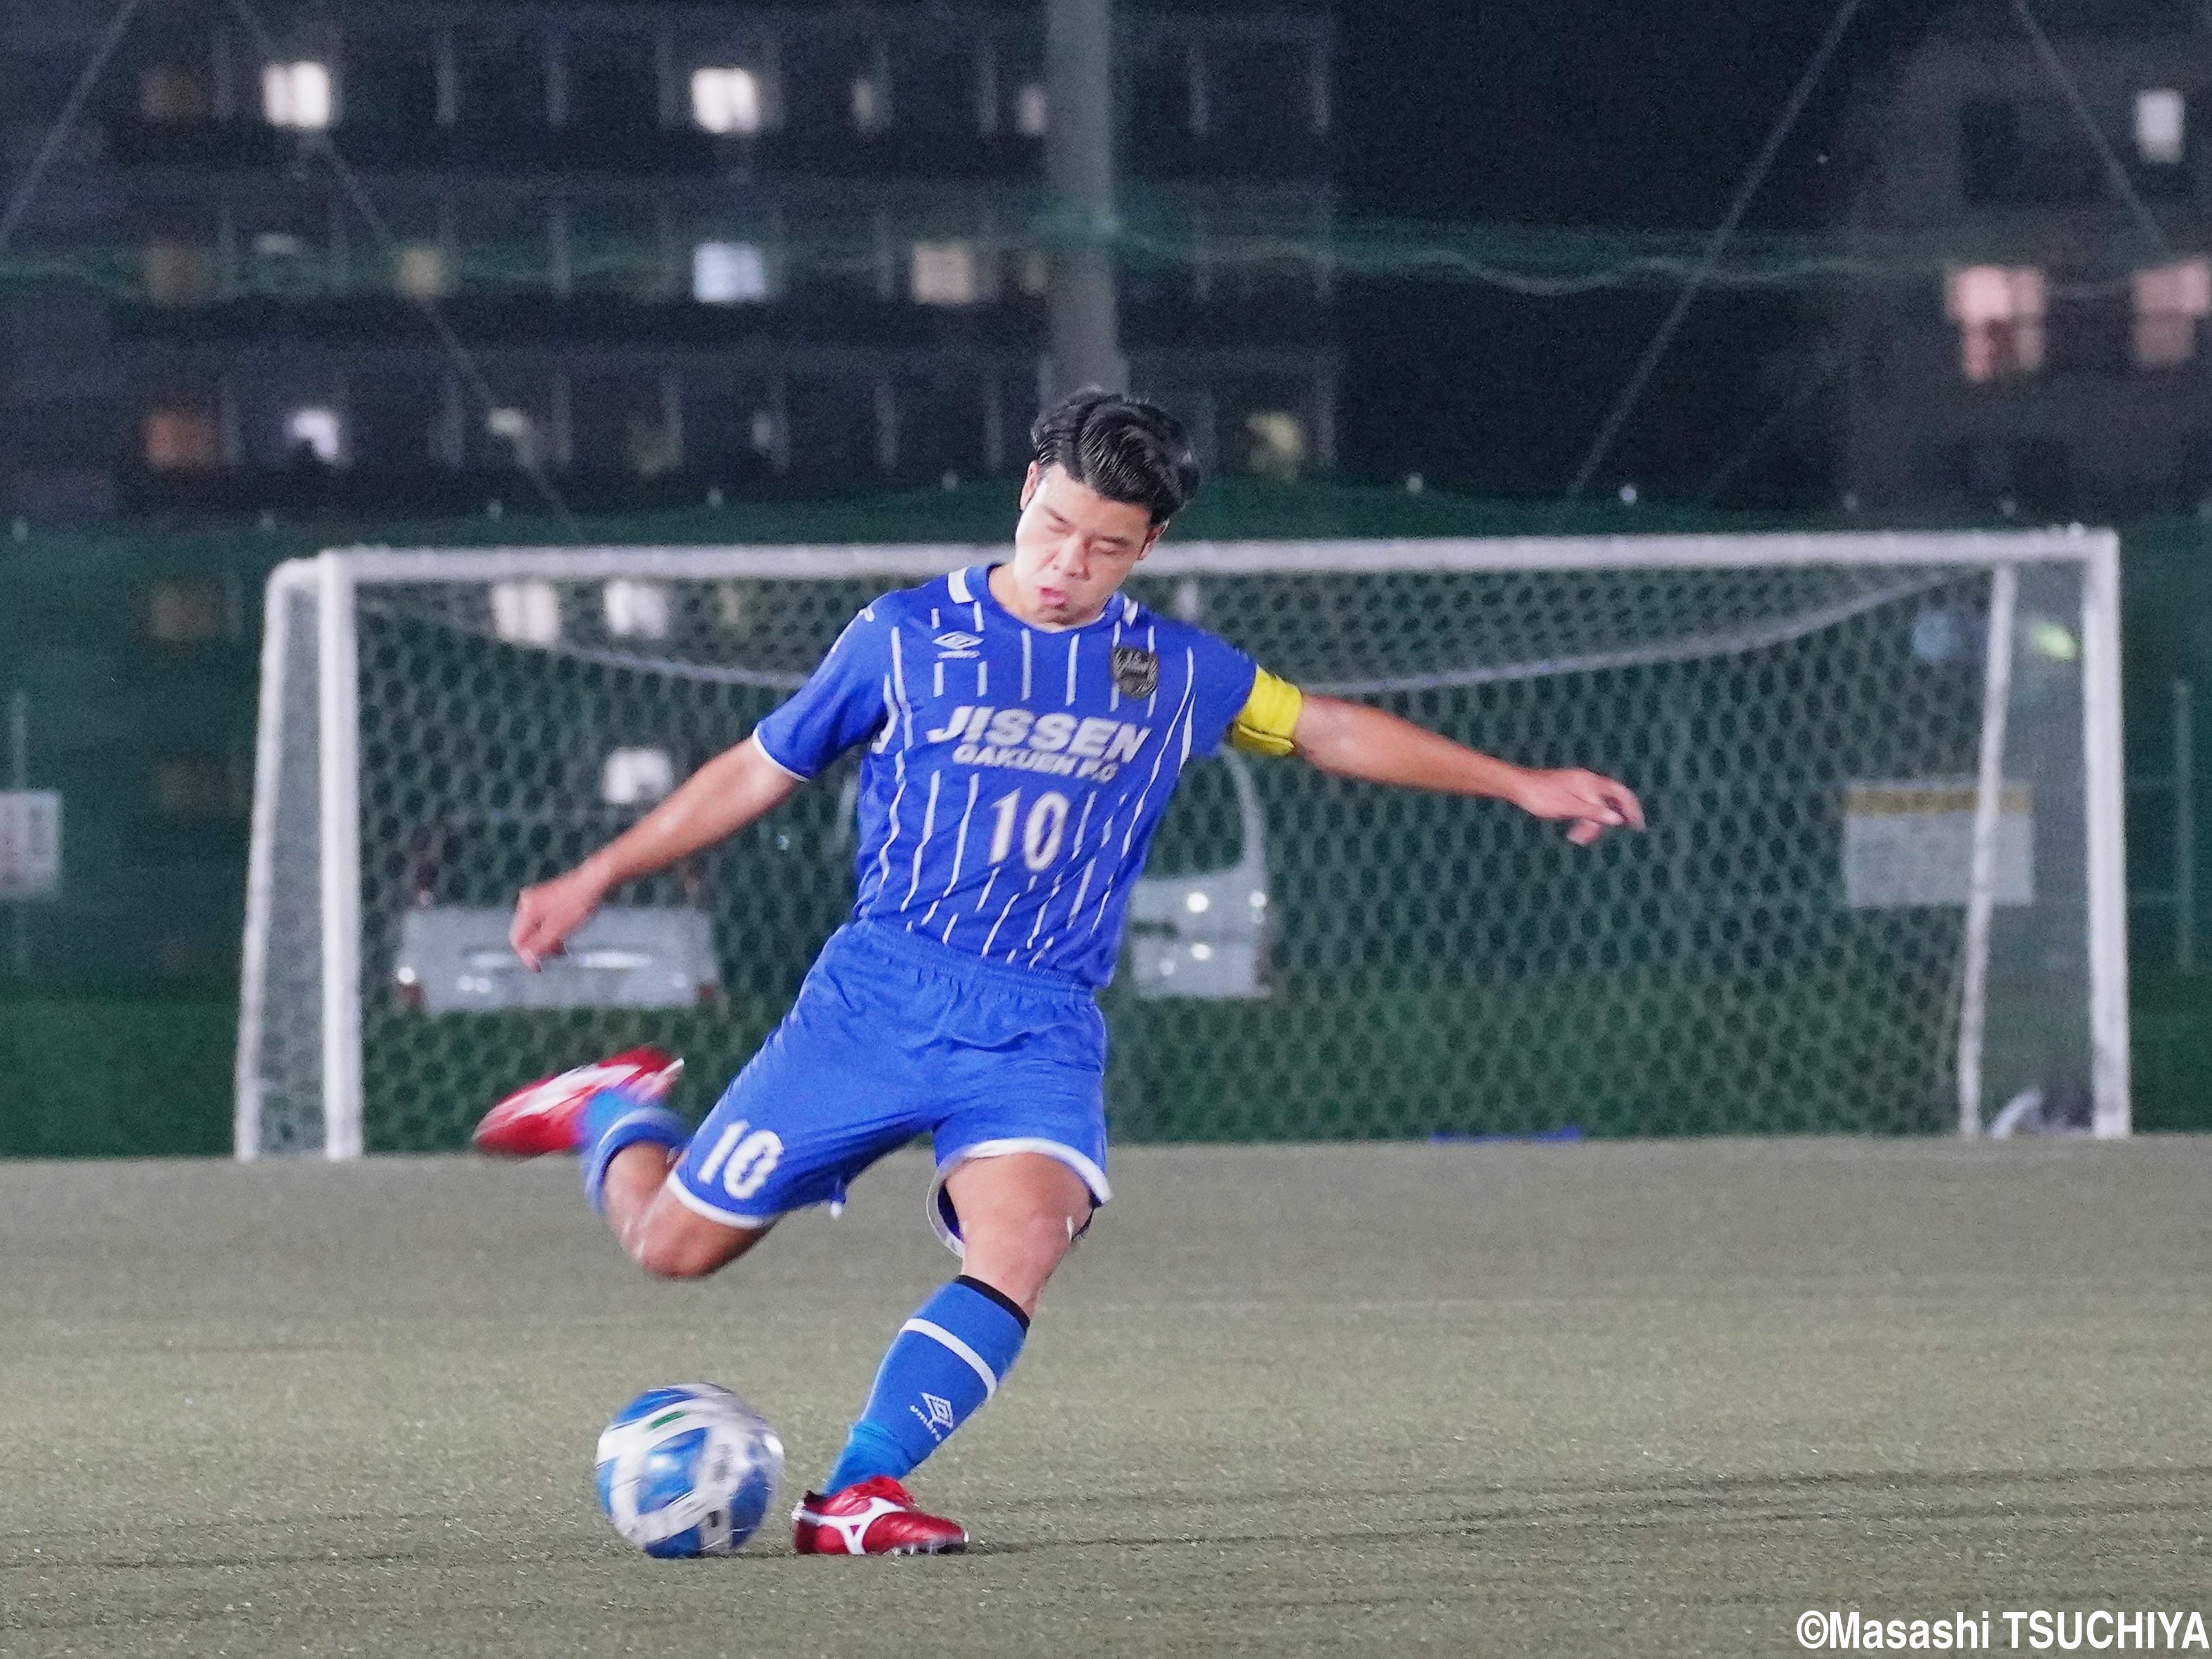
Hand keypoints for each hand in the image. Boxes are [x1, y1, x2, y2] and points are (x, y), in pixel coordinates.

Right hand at [510, 865, 608, 969]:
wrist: (594, 882)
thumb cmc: (578, 903)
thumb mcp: (558, 930)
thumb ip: (540, 945)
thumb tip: (527, 958)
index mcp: (526, 910)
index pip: (517, 940)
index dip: (527, 956)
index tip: (540, 967)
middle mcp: (528, 903)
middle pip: (526, 934)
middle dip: (540, 947)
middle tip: (557, 954)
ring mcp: (537, 899)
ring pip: (536, 928)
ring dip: (548, 940)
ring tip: (563, 946)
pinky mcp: (548, 899)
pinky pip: (544, 921)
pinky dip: (553, 930)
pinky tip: (565, 933)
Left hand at [1510, 768, 1645, 846]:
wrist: (1516, 786)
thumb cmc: (1541, 796)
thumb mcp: (1569, 807)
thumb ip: (1593, 813)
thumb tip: (1617, 819)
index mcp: (1589, 783)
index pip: (1620, 794)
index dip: (1632, 809)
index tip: (1637, 825)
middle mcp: (1586, 781)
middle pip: (1611, 798)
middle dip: (1615, 816)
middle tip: (1615, 832)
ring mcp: (1576, 785)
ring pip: (1595, 804)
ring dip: (1591, 823)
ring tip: (1578, 838)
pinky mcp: (1567, 791)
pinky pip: (1584, 805)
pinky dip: (1583, 819)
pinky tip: (1575, 830)